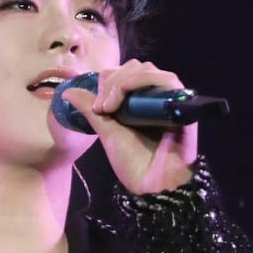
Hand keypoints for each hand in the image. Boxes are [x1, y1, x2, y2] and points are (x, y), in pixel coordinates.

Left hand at [59, 59, 197, 195]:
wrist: (152, 185)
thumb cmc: (133, 162)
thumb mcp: (106, 131)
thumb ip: (90, 110)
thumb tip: (68, 91)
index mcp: (141, 101)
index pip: (125, 72)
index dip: (107, 80)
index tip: (95, 106)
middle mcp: (157, 97)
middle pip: (136, 67)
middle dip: (113, 81)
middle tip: (101, 108)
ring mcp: (171, 100)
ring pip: (149, 70)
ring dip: (124, 82)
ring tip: (109, 107)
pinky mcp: (183, 105)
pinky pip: (167, 81)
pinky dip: (142, 83)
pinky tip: (126, 103)